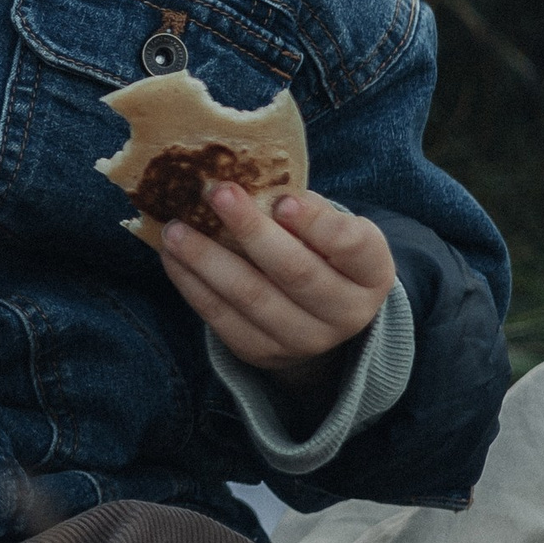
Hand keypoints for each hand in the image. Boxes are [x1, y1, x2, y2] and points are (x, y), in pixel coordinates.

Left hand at [160, 184, 394, 383]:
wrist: (318, 314)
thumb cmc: (321, 252)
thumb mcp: (331, 227)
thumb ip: (304, 208)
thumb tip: (255, 189)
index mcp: (371, 272)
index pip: (352, 246)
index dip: (318, 224)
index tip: (283, 200)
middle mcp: (345, 313)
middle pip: (295, 272)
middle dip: (251, 230)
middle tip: (216, 193)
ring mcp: (304, 340)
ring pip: (251, 297)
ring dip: (207, 259)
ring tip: (175, 229)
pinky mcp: (263, 353)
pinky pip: (222, 319)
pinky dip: (192, 285)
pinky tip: (172, 257)